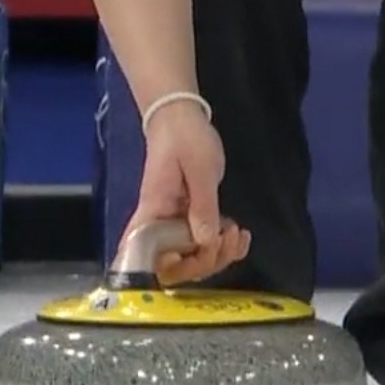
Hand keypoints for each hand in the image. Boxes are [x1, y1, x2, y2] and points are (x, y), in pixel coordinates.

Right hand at [128, 100, 248, 284]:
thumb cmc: (185, 137)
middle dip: (205, 261)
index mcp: (153, 212)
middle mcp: (161, 225)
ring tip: (237, 232)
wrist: (180, 117)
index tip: (194, 254)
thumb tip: (205, 243)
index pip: (144, 255)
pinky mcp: (192, 219)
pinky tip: (240, 234)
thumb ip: (202, 206)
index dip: (166, 267)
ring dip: (219, 254)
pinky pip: (205, 244)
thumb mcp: (199, 168)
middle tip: (228, 236)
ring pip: (193, 259)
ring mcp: (176, 224)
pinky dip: (225, 246)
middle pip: (174, 266)